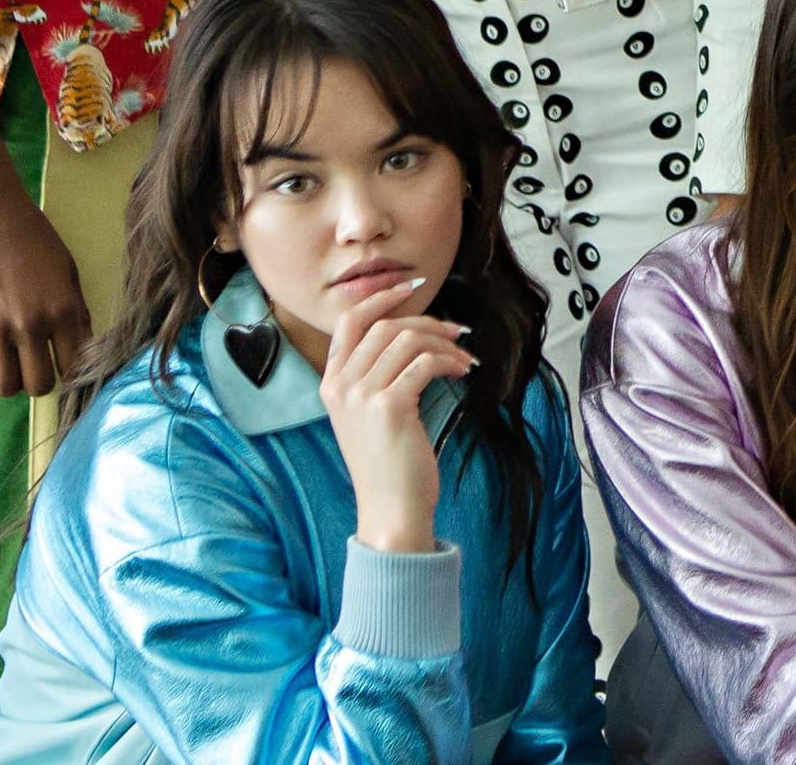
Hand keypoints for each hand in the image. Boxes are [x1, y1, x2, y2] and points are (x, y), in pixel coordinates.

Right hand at [0, 184, 96, 397]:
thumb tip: (79, 343)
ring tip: (8, 364)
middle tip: (34, 366)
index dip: (71, 371)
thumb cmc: (30, 234)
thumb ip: (74, 308)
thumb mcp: (67, 268)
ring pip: (6, 387)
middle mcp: (33, 326)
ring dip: (9, 382)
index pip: (75, 366)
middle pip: (40, 385)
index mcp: (65, 310)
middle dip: (40, 381)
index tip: (62, 365)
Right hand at [318, 273, 476, 553]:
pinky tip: (463, 372)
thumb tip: (417, 334)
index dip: (381, 297)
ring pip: (407, 340)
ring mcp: (361, 396)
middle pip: (385, 325)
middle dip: (428, 321)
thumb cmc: (389, 462)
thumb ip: (378, 375)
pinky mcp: (388, 407)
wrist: (390, 509)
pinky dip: (449, 361)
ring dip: (444, 343)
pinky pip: (424, 363)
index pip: (349, 321)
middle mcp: (340, 386)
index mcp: (331, 383)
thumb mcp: (370, 414)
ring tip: (464, 359)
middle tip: (458, 331)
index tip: (413, 286)